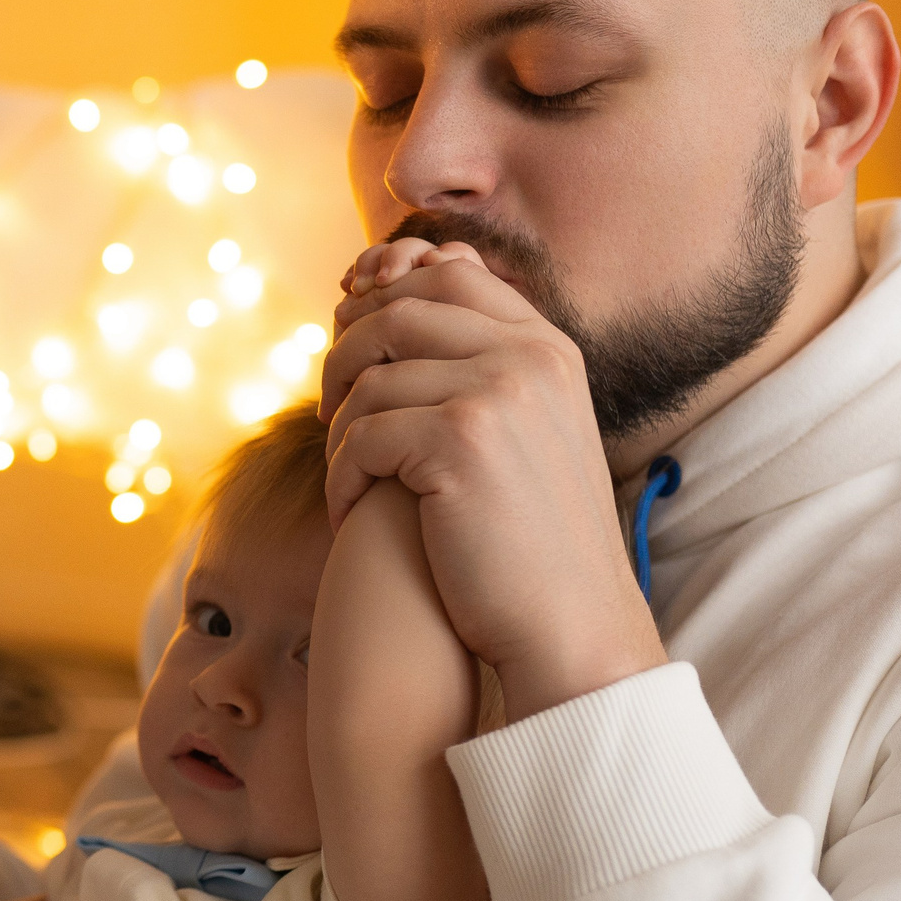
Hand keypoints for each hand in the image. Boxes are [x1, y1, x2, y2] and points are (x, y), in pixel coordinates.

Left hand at [319, 242, 665, 721]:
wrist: (571, 627)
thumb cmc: (529, 543)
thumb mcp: (520, 437)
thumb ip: (477, 373)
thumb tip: (395, 307)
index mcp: (549, 348)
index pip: (451, 272)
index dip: (384, 297)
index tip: (348, 346)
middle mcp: (531, 357)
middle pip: (399, 308)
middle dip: (345, 353)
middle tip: (329, 412)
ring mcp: (500, 392)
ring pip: (371, 377)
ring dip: (338, 430)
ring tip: (346, 477)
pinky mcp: (462, 442)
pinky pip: (363, 434)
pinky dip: (342, 476)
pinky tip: (347, 514)